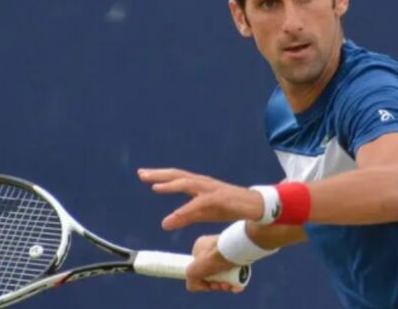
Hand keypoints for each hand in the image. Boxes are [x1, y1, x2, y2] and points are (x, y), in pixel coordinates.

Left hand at [138, 168, 262, 229]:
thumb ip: (184, 217)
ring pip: (187, 183)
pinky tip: (176, 214)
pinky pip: (200, 203)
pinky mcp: (219, 198)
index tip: (143, 174)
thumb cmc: (229, 207)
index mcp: (198, 185)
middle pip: (178, 175)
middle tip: (141, 174)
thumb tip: (164, 224)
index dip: (160, 176)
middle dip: (159, 174)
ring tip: (155, 187)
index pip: (176, 177)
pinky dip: (187, 208)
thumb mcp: (202, 213)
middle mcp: (203, 183)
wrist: (255, 207)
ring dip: (171, 185)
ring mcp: (211, 189)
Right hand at [186, 235, 242, 292]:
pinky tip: (237, 286)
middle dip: (217, 284)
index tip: (209, 285)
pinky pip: (236, 270)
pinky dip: (236, 281)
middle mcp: (213, 247)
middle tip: (221, 286)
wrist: (235, 249)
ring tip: (229, 286)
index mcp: (200, 247)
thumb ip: (191, 282)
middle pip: (213, 272)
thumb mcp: (192, 272)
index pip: (199, 268)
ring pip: (225, 273)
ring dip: (226, 284)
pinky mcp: (239, 255)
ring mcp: (227, 250)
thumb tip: (196, 287)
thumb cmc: (212, 257)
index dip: (204, 280)